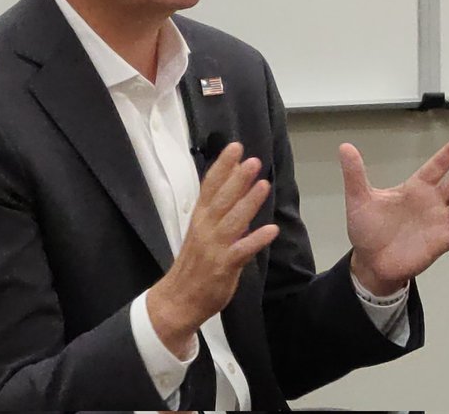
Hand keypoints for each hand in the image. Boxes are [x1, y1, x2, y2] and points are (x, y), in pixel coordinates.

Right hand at [147, 142, 279, 356]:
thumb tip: (238, 184)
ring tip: (264, 184)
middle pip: (221, 200)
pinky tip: (271, 229)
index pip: (210, 187)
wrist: (177, 301)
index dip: (222, 167)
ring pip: (232, 221)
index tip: (235, 147)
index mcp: (200, 218)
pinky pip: (241, 251)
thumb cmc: (194, 264)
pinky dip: (256, 240)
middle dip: (237, 179)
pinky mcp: (223, 266)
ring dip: (248, 203)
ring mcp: (214, 247)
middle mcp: (205, 229)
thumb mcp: (203, 231)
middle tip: (253, 160)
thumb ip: (221, 210)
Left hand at [341, 135, 448, 294]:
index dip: (448, 155)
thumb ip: (355, 174)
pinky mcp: (438, 243)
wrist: (370, 262)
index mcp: (415, 188)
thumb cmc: (368, 229)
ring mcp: (437, 223)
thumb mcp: (359, 199)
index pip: (435, 167)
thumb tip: (345, 146)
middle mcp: (431, 203)